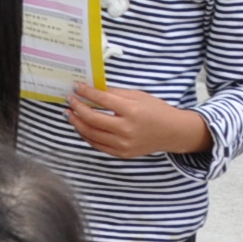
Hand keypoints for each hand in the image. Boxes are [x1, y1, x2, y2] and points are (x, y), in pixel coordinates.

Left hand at [64, 83, 208, 158]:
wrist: (173, 132)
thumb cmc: (156, 111)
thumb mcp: (138, 96)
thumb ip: (115, 93)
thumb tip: (92, 89)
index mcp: (132, 111)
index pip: (102, 100)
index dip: (86, 93)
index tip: (76, 88)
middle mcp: (126, 130)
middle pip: (92, 119)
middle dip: (77, 108)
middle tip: (69, 100)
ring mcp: (124, 144)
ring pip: (91, 134)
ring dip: (77, 123)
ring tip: (70, 114)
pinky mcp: (122, 154)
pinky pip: (98, 145)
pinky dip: (86, 135)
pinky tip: (81, 127)